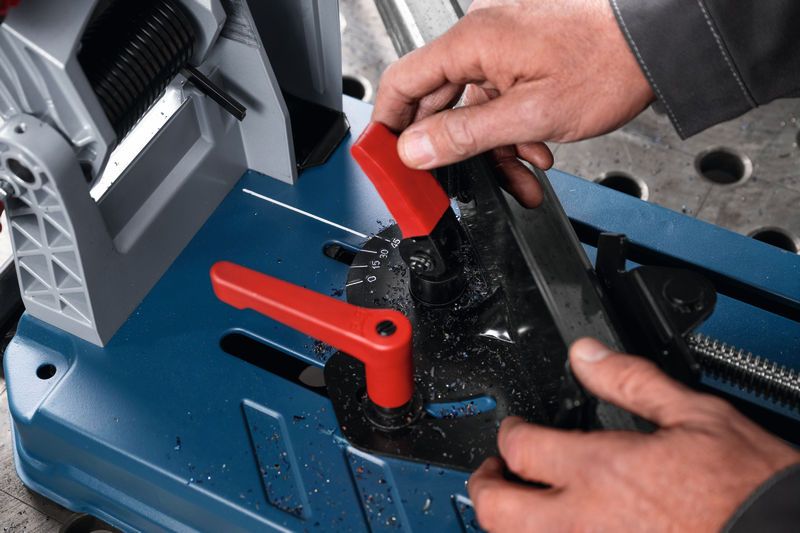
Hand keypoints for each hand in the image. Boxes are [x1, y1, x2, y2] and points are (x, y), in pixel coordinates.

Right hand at [372, 0, 654, 206]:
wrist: (656, 42)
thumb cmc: (607, 63)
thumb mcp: (530, 113)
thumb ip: (466, 134)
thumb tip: (416, 149)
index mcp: (472, 43)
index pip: (403, 82)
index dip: (388, 124)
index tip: (386, 156)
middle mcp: (481, 40)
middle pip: (437, 101)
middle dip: (448, 149)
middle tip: (448, 182)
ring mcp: (503, 50)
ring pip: (473, 109)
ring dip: (489, 148)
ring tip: (518, 177)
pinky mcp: (522, 60)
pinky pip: (499, 101)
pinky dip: (510, 132)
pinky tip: (533, 154)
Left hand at [468, 338, 799, 531]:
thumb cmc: (748, 489)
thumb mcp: (695, 415)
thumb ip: (629, 381)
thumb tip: (586, 354)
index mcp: (602, 470)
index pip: (520, 448)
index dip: (507, 433)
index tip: (513, 430)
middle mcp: (586, 521)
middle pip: (497, 511)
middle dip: (485, 486)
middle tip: (495, 472)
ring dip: (512, 522)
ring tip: (524, 505)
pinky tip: (565, 528)